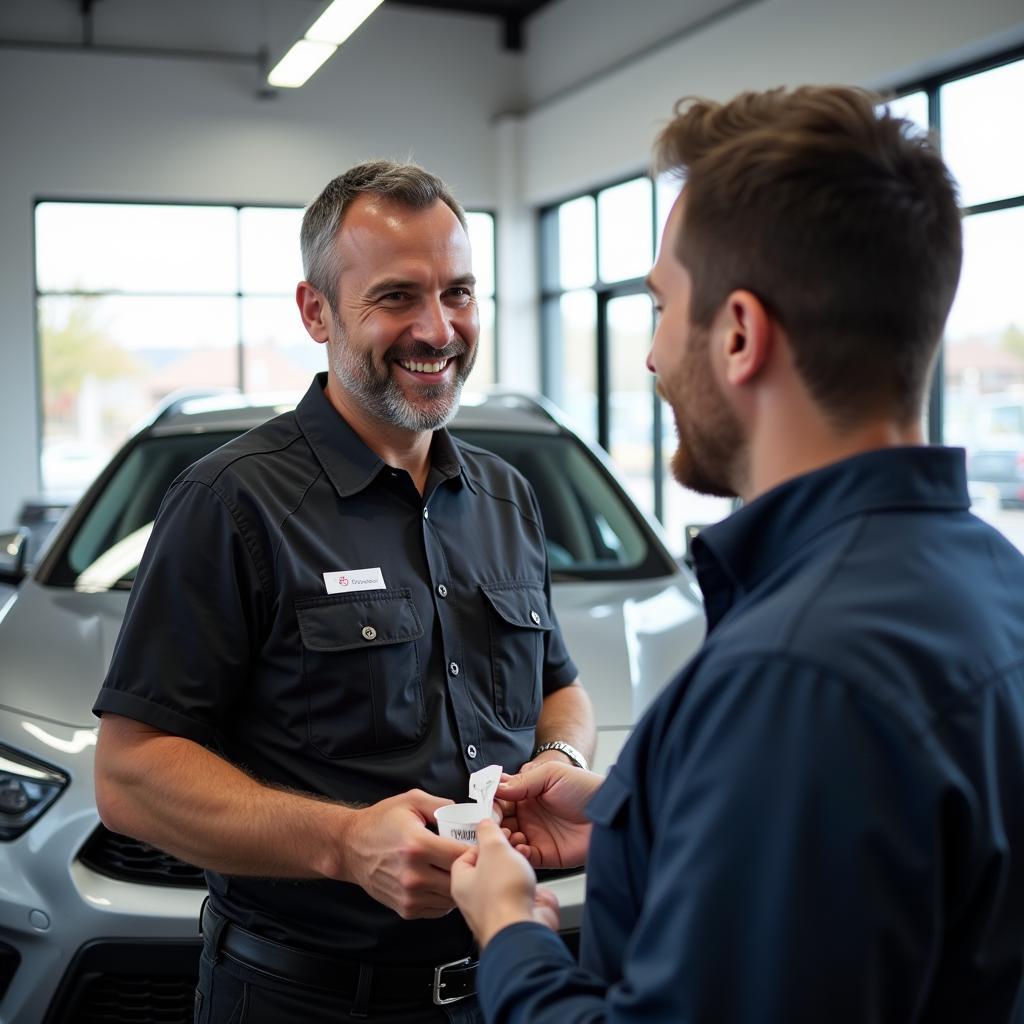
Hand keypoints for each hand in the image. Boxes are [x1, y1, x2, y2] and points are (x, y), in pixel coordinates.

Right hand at [341, 789, 469, 918]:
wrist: (350, 848)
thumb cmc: (380, 822)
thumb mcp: (410, 801)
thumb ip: (441, 805)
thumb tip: (465, 813)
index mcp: (416, 845)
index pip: (460, 854)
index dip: (475, 849)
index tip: (478, 844)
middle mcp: (413, 875)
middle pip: (459, 879)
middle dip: (470, 869)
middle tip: (472, 858)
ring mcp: (409, 896)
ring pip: (450, 898)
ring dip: (458, 884)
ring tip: (456, 869)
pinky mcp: (405, 909)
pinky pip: (438, 909)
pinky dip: (444, 897)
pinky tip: (440, 880)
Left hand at [451, 819, 559, 947]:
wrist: (525, 928)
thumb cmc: (503, 897)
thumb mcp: (494, 848)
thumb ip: (488, 832)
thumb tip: (485, 824)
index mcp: (461, 882)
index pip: (464, 855)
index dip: (479, 842)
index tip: (491, 833)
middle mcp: (476, 898)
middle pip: (487, 866)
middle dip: (501, 852)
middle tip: (509, 842)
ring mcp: (498, 907)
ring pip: (505, 878)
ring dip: (516, 864)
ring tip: (522, 855)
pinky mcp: (517, 913)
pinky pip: (521, 891)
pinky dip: (528, 880)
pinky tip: (532, 874)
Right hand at [497, 762, 599, 868]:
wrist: (609, 812)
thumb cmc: (584, 788)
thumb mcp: (552, 774)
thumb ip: (523, 781)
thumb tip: (496, 788)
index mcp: (528, 793)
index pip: (501, 798)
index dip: (491, 801)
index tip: (484, 804)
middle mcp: (529, 814)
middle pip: (500, 821)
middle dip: (493, 823)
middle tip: (492, 823)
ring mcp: (536, 834)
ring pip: (508, 840)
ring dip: (504, 838)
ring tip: (510, 835)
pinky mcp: (546, 854)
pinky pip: (525, 857)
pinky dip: (519, 854)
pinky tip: (523, 847)